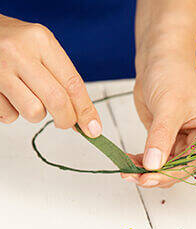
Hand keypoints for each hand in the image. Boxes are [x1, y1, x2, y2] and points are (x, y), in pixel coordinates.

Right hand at [0, 15, 100, 135]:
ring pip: (34, 112)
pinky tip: (8, 96)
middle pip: (57, 101)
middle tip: (65, 123)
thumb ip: (63, 81)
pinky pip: (9, 116)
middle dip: (66, 119)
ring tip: (28, 97)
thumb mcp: (41, 50)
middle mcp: (19, 51)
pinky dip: (13, 113)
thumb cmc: (12, 43)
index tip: (93, 128)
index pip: (73, 84)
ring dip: (36, 114)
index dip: (86, 111)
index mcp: (41, 41)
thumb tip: (86, 119)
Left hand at [125, 54, 195, 187]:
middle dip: (156, 175)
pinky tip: (128, 162)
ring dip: (146, 171)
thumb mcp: (168, 106)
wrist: (159, 57)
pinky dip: (142, 162)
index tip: (148, 178)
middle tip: (134, 177)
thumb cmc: (173, 73)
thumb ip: (161, 137)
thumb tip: (153, 165)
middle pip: (178, 169)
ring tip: (126, 171)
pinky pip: (155, 158)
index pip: (192, 162)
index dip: (170, 174)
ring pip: (165, 166)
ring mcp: (182, 141)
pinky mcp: (166, 139)